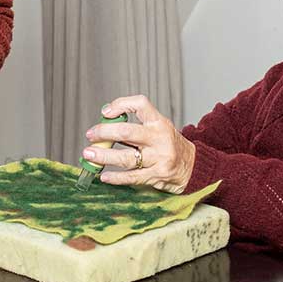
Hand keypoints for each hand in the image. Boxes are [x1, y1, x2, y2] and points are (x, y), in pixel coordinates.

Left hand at [81, 95, 195, 193]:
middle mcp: (159, 138)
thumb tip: (105, 122)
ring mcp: (159, 158)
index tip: (105, 113)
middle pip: (127, 132)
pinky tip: (104, 176)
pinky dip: (116, 177)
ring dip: (104, 156)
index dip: (121, 105)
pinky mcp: (157, 176)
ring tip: (89, 155)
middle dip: (104, 133)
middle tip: (90, 135)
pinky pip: (132, 177)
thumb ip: (137, 125)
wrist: (194, 167)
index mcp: (159, 122)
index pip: (140, 104)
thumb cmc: (170, 145)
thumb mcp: (159, 128)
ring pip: (126, 157)